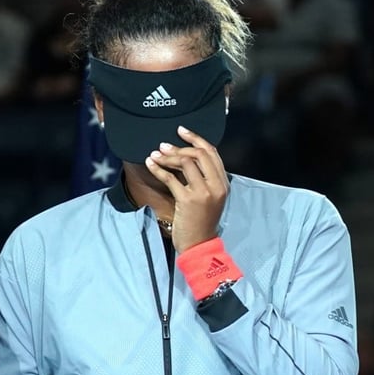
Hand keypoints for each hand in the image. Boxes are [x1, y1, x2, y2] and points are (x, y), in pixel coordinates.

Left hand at [145, 126, 228, 252]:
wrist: (199, 244)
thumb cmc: (201, 220)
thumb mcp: (209, 197)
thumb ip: (204, 179)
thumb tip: (185, 157)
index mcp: (223, 183)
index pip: (212, 152)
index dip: (196, 138)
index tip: (181, 130)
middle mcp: (216, 185)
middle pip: (200, 154)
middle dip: (180, 146)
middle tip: (163, 146)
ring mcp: (203, 193)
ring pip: (186, 163)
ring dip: (167, 156)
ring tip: (155, 154)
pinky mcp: (188, 200)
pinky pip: (171, 178)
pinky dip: (158, 169)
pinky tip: (150, 164)